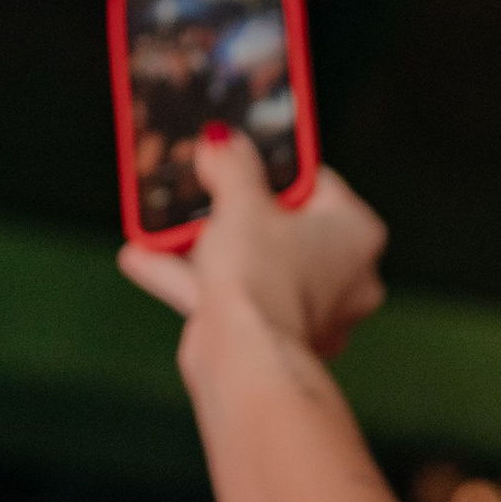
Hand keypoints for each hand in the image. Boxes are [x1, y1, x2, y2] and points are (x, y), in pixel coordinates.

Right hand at [118, 134, 387, 362]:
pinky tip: (142, 258)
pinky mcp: (273, 338)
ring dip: (203, 244)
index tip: (241, 154)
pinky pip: (232, 298)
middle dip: (234, 209)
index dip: (275, 168)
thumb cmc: (262, 274)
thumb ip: (232, 165)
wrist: (246, 360)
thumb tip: (222, 141)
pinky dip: (192, 279)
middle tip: (203, 183)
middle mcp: (346, 278)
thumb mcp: (241, 202)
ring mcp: (311, 312)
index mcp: (358, 235)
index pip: (319, 184)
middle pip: (283, 227)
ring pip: (253, 265)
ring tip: (161, 222)